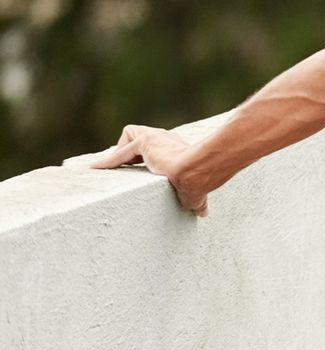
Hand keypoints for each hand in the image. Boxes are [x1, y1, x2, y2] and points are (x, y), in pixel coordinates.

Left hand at [91, 125, 208, 216]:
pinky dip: (108, 161)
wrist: (198, 172)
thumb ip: (198, 200)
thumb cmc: (202, 181)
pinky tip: (96, 168)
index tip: (144, 167)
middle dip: (133, 150)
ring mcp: (156, 138)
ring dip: (122, 151)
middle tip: (128, 166)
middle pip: (143, 136)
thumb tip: (203, 213)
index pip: (159, 147)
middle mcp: (168, 138)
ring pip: (131, 135)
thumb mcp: (196, 190)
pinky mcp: (145, 142)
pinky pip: (120, 153)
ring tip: (118, 167)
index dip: (149, 157)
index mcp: (180, 148)